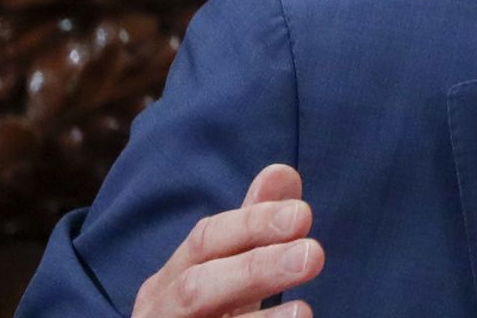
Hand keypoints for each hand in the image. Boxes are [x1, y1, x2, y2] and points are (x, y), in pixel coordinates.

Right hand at [133, 164, 323, 317]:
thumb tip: (283, 173)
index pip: (206, 240)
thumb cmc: (203, 314)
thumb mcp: (224, 270)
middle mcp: (162, 313)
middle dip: (255, 268)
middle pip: (199, 287)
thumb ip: (251, 227)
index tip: (303, 214)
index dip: (253, 224)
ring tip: (305, 311)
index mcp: (170, 279)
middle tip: (314, 254)